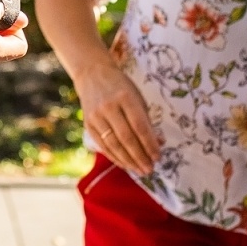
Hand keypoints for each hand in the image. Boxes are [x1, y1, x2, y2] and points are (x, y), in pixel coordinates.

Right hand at [73, 61, 158, 175]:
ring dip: (128, 160)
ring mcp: (96, 116)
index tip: (158, 157)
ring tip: (140, 170)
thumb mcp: (137, 97)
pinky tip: (125, 164)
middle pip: (126, 138)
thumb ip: (146, 120)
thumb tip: (159, 143)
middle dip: (140, 156)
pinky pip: (102, 145)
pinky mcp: (88, 124)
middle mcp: (109, 107)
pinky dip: (114, 157)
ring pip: (113, 144)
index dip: (150, 144)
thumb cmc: (120, 87)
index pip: (140, 126)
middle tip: (150, 169)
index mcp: (125, 98)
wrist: (92, 75)